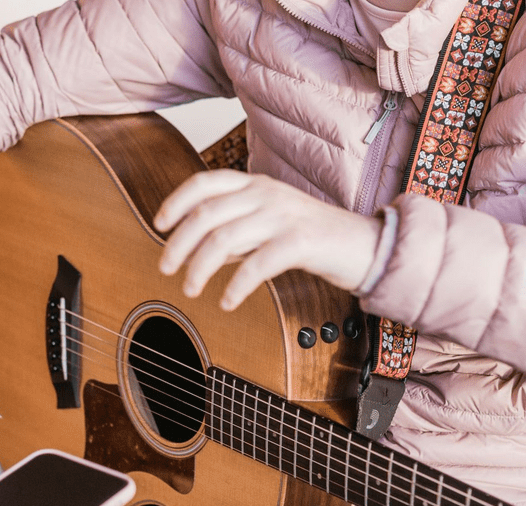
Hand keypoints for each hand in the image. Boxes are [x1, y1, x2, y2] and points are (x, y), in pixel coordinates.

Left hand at [155, 170, 380, 310]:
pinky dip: (236, 286)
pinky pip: (257, 264)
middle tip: (166, 269)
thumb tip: (200, 249)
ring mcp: (283, 215)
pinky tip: (227, 302)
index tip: (159, 225)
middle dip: (178, 244)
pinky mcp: (300, 241)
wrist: (366, 246)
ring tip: (191, 290)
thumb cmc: (316, 239)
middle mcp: (266, 194)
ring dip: (200, 268)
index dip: (176, 202)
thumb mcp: (271, 224)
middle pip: (206, 214)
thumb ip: (238, 230)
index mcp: (256, 185)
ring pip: (224, 238)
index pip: (205, 183)